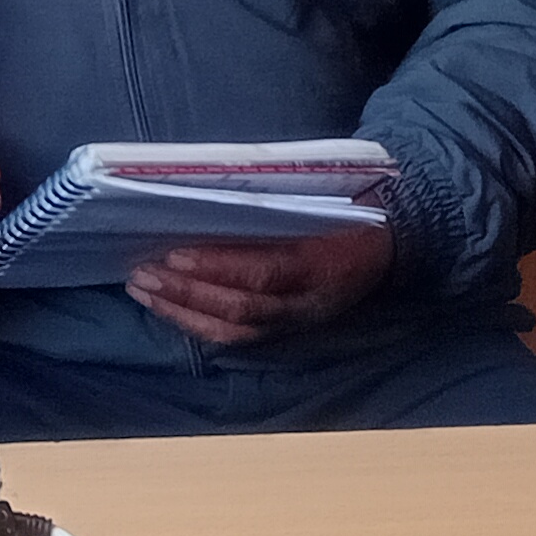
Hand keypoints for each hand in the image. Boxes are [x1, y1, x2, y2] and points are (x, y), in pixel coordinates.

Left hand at [129, 225, 393, 344]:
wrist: (392, 246)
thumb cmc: (349, 213)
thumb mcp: (324, 201)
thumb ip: (275, 205)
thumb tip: (208, 198)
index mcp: (321, 264)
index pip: (263, 272)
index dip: (218, 267)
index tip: (175, 253)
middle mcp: (307, 302)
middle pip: (240, 309)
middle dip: (186, 295)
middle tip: (142, 273)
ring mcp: (296, 321)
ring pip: (233, 331)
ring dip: (182, 313)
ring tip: (142, 290)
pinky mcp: (286, 330)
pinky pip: (237, 337)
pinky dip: (198, 325)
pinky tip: (167, 308)